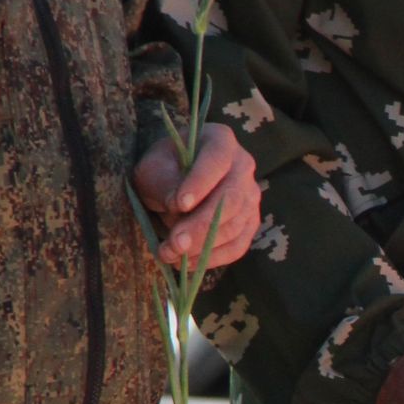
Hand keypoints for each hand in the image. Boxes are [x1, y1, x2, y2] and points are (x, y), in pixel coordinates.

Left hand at [133, 124, 259, 270]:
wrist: (174, 180)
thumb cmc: (163, 169)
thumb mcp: (154, 167)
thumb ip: (164, 182)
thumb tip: (179, 208)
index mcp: (220, 140)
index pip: (216, 160)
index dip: (200, 182)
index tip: (179, 204)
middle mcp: (244, 166)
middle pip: (230, 199)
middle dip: (200, 225)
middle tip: (173, 244)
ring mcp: (250, 196)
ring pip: (234, 226)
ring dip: (202, 246)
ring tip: (170, 255)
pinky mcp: (249, 223)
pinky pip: (238, 246)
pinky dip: (213, 258)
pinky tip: (187, 263)